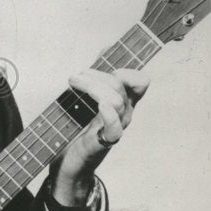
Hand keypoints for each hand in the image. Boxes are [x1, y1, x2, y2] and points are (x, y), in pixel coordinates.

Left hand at [50, 68, 149, 203]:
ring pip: (115, 100)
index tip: (102, 62)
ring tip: (72, 83)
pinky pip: (115, 127)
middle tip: (75, 76)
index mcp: (124, 101)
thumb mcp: (87, 97)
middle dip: (96, 74)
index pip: (140, 82)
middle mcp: (124, 114)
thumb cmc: (78, 128)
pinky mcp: (105, 142)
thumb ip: (98, 74)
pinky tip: (99, 106)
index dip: (126, 68)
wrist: (69, 162)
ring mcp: (116, 127)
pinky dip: (109, 114)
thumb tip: (107, 49)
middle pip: (121, 85)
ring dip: (92, 86)